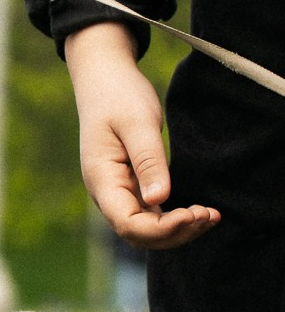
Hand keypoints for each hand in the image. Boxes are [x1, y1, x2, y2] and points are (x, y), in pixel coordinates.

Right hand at [66, 21, 219, 248]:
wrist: (104, 77)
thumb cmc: (119, 95)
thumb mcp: (138, 124)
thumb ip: (148, 162)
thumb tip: (159, 201)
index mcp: (102, 180)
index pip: (129, 223)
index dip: (163, 228)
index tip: (195, 213)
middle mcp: (107, 193)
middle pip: (138, 234)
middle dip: (175, 233)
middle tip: (210, 216)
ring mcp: (117, 192)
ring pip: (145, 229)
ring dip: (177, 230)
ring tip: (210, 216)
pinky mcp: (130, 186)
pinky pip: (151, 214)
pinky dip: (174, 218)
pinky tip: (197, 211)